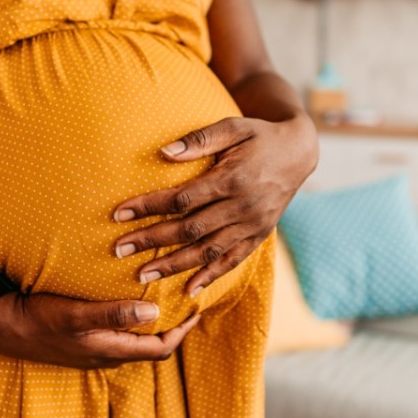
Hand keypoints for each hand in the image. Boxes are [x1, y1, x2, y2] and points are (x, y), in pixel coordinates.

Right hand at [0, 291, 200, 368]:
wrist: (6, 327)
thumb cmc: (40, 319)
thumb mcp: (77, 315)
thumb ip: (115, 314)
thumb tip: (153, 314)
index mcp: (111, 350)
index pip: (161, 349)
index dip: (183, 331)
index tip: (197, 309)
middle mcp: (108, 354)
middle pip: (153, 346)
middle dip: (173, 326)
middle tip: (186, 300)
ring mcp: (97, 349)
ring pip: (137, 340)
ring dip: (154, 322)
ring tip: (167, 298)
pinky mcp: (86, 339)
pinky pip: (121, 333)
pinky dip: (135, 320)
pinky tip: (133, 300)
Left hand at [111, 114, 318, 296]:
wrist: (298, 152)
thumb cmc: (258, 136)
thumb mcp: (233, 128)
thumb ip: (199, 140)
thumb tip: (163, 153)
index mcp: (232, 179)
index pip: (182, 199)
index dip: (149, 207)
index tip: (120, 214)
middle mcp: (242, 207)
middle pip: (189, 229)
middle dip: (151, 241)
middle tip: (119, 250)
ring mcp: (252, 225)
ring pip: (208, 251)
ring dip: (173, 265)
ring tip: (143, 275)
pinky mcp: (259, 236)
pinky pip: (233, 261)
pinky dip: (211, 276)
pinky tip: (188, 290)